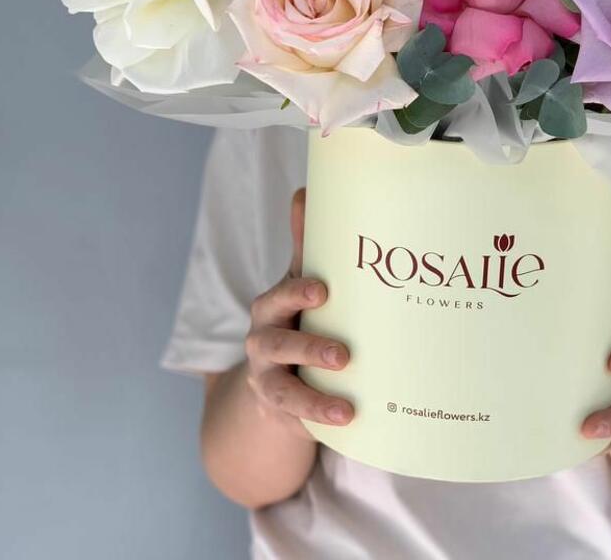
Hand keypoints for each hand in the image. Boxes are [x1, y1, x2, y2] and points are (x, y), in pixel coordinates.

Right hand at [243, 188, 353, 437]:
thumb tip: (305, 189)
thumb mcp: (301, 281)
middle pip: (277, 345)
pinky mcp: (281, 413)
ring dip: (314, 398)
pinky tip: (346, 421)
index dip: (298, 293)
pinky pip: (296, 420)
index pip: (280, 297)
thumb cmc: (299, 315)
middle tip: (344, 355)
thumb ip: (306, 243)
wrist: (274, 375)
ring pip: (284, 390)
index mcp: (272, 307)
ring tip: (346, 407)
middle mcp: (264, 344)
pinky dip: (318, 421)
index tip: (323, 290)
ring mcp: (269, 382)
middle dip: (310, 349)